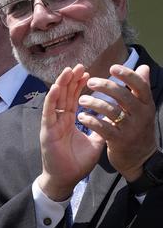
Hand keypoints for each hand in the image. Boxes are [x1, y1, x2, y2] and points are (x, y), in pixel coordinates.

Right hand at [38, 65, 100, 200]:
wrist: (66, 179)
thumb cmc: (77, 163)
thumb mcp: (95, 143)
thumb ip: (100, 130)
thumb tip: (111, 120)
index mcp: (69, 121)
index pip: (74, 99)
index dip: (79, 86)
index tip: (87, 72)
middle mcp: (59, 120)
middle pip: (64, 95)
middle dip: (71, 80)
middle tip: (79, 65)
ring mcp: (52, 125)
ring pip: (55, 100)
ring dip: (61, 84)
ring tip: (68, 70)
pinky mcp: (46, 131)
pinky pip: (48, 113)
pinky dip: (50, 100)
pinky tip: (55, 88)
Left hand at [78, 64, 155, 182]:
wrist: (140, 160)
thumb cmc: (138, 130)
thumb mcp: (143, 110)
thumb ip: (140, 90)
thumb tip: (143, 67)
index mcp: (147, 106)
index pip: (140, 86)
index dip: (127, 75)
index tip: (112, 67)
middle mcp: (141, 116)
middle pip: (124, 96)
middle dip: (105, 87)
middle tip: (90, 82)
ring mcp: (130, 129)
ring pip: (112, 111)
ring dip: (94, 103)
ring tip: (81, 100)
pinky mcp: (119, 141)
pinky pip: (103, 128)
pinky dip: (91, 121)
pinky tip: (81, 117)